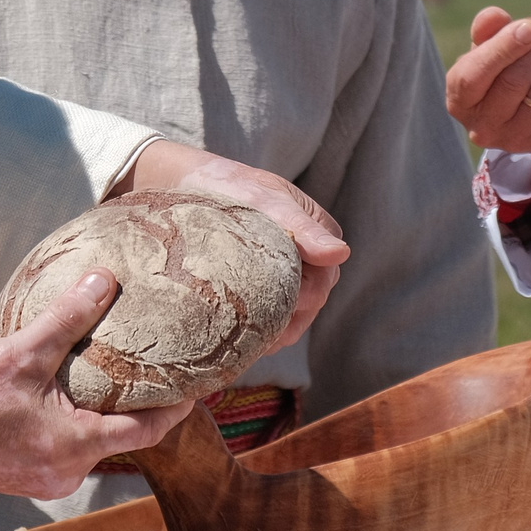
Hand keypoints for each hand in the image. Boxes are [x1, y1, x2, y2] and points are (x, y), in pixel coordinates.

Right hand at [0, 270, 196, 494]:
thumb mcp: (18, 352)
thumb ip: (66, 319)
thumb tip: (106, 281)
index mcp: (76, 445)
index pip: (149, 430)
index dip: (179, 405)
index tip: (202, 380)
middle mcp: (68, 471)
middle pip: (126, 436)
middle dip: (143, 402)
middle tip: (162, 365)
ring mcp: (48, 478)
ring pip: (96, 440)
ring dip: (107, 409)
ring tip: (118, 370)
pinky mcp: (28, 475)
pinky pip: (70, 445)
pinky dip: (80, 419)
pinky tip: (70, 390)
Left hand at [113, 139, 347, 352]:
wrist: (189, 184)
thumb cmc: (230, 185)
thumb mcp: (265, 200)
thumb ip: (301, 227)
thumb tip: (340, 254)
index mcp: (319, 232)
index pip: (322, 281)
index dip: (301, 303)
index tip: (271, 315)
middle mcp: (310, 255)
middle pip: (309, 303)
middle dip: (285, 323)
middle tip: (254, 341)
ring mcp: (288, 271)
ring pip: (291, 314)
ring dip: (272, 331)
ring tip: (247, 347)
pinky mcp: (264, 282)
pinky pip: (271, 314)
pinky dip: (259, 328)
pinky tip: (240, 341)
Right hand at [445, 9, 530, 157]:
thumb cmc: (507, 71)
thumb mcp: (491, 49)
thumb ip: (487, 29)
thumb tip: (494, 16)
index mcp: (460, 102)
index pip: (473, 76)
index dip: (502, 48)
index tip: (530, 25)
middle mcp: (484, 127)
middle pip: (514, 81)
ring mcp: (518, 139)